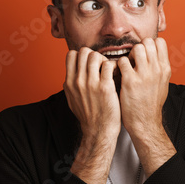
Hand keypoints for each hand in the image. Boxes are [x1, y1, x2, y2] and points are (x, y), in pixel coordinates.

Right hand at [64, 47, 120, 183]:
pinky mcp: (105, 87)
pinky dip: (114, 66)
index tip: (89, 63)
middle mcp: (78, 81)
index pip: (71, 55)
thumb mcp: (71, 100)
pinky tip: (116, 75)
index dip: (81, 55)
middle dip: (94, 55)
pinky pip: (109, 65)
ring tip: (108, 70)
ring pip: (95, 55)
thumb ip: (70, 85)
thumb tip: (70, 74)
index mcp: (69, 83)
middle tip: (100, 66)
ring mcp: (91, 84)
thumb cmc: (88, 116)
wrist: (99, 131)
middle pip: (84, 52)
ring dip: (104, 60)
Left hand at [117, 37, 175, 175]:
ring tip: (126, 66)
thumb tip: (154, 52)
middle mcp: (157, 70)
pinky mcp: (130, 81)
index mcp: (165, 69)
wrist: (145, 122)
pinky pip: (122, 61)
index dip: (148, 44)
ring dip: (128, 54)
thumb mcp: (162, 82)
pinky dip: (118, 65)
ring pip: (136, 48)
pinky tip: (118, 74)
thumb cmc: (150, 102)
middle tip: (132, 60)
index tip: (142, 54)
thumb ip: (158, 67)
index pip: (159, 42)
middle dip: (137, 47)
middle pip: (147, 42)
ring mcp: (144, 75)